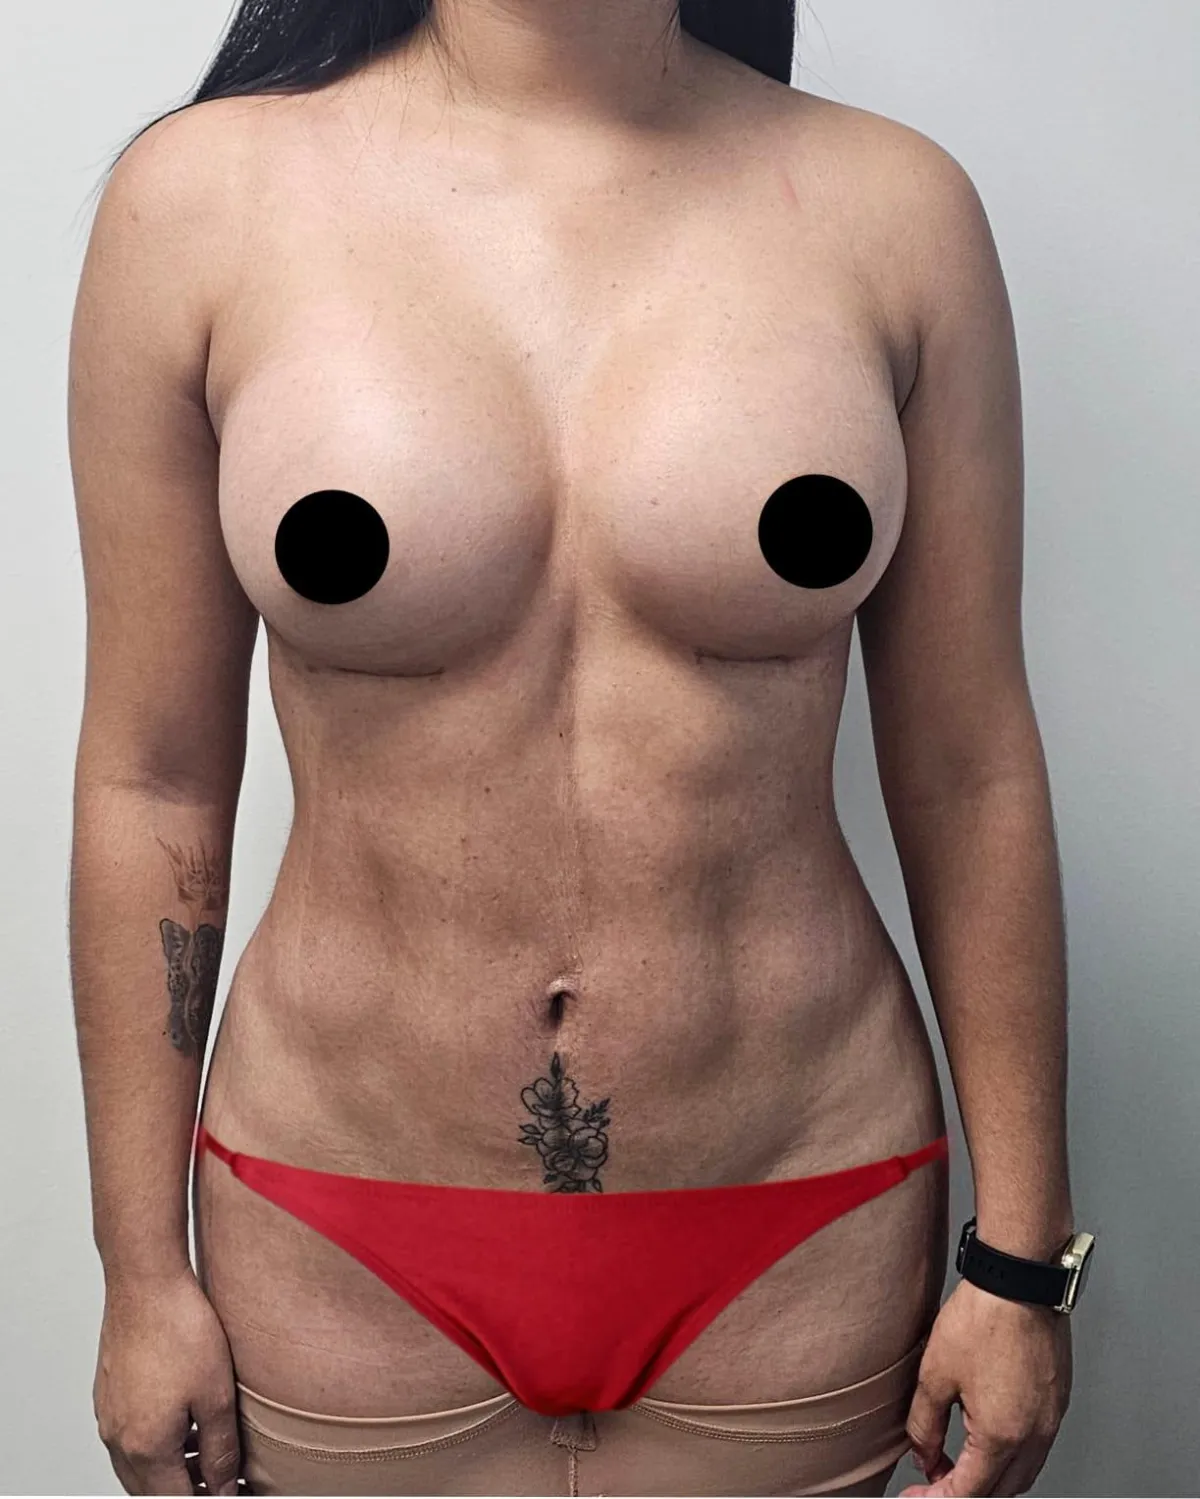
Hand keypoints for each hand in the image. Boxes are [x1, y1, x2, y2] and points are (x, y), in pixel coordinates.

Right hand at [94, 1268, 242, 1495]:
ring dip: (169, 1471)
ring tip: (206, 1455)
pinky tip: (183, 1424)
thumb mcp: (217, 1394)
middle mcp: (118, 1439)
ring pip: (137, 1467)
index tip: (231, 1493)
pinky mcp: (108, 1395)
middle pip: (150, 1492)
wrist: (145, 1282)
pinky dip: (154, 1446)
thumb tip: (224, 1487)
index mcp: (145, 1447)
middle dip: (185, 1492)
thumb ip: (220, 1450)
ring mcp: (109, 1417)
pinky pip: (128, 1439)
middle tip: (221, 1481)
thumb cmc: (180, 1328)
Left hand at [900, 1279, 1071, 1495]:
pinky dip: (1010, 1455)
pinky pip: (1035, 1447)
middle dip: (965, 1493)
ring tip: (955, 1461)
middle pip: (1000, 1492)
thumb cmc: (982, 1319)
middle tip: (932, 1480)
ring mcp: (1051, 1420)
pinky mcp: (1057, 1401)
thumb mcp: (935, 1374)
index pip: (969, 1493)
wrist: (1020, 1280)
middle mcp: (1035, 1437)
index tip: (915, 1498)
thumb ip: (924, 1425)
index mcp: (1002, 1437)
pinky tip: (985, 1435)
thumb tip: (923, 1456)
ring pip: (1021, 1473)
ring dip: (989, 1478)